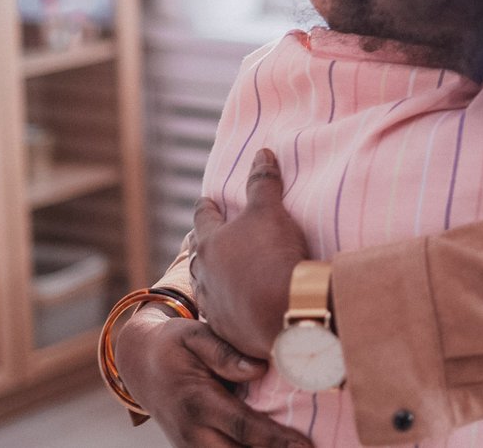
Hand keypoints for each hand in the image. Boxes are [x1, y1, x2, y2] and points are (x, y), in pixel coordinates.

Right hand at [114, 308, 311, 447]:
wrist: (140, 364)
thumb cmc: (175, 345)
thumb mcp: (195, 335)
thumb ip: (225, 353)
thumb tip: (259, 369)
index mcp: (198, 402)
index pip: (244, 427)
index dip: (276, 440)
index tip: (305, 446)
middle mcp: (193, 432)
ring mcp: (190, 446)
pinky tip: (275, 447)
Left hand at [192, 148, 309, 359]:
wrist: (284, 311)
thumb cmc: (272, 255)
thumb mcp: (270, 211)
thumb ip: (263, 182)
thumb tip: (262, 153)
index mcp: (210, 242)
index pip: (203, 217)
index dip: (206, 206)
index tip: (206, 200)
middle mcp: (204, 274)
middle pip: (198, 254)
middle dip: (203, 244)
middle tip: (208, 238)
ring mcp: (213, 304)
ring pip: (206, 286)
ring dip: (213, 278)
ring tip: (219, 274)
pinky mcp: (227, 329)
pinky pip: (223, 313)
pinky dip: (228, 305)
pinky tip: (237, 305)